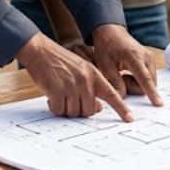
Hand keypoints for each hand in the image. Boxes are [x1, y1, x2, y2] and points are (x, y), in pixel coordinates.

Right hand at [16, 33, 134, 120]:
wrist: (40, 50)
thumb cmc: (59, 61)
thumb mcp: (81, 70)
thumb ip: (91, 87)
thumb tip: (98, 108)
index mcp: (93, 74)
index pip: (112, 94)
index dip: (121, 108)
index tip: (130, 119)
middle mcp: (85, 80)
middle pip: (90, 110)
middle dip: (80, 110)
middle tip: (70, 100)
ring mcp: (71, 86)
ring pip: (74, 112)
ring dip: (65, 108)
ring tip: (59, 94)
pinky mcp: (57, 91)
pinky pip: (59, 110)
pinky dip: (54, 107)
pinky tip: (51, 96)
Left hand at [91, 24, 161, 106]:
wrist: (111, 31)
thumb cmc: (106, 46)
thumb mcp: (105, 64)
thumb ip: (114, 82)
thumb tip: (121, 99)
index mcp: (134, 57)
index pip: (144, 78)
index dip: (151, 92)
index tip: (158, 103)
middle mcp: (146, 57)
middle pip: (147, 83)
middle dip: (134, 87)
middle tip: (119, 78)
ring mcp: (150, 57)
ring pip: (149, 82)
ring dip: (136, 84)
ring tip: (122, 74)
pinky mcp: (151, 60)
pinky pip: (148, 77)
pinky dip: (139, 80)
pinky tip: (128, 72)